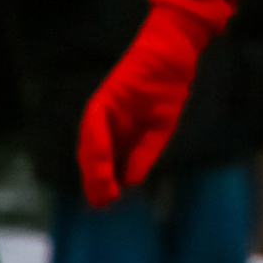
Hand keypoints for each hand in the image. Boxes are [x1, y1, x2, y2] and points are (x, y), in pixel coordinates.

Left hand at [76, 5, 209, 206]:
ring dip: (94, 170)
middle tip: (103, 204)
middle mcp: (103, 124)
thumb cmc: (166, 91)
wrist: (172, 58)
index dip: (105, 183)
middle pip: (93, 159)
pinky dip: (97, 147)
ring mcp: (100, 113)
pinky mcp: (102, 100)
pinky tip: (103, 164)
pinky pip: (94, 127)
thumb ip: (143, 155)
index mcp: (116, 131)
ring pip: (90, 147)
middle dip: (96, 183)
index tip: (109, 203)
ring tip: (101, 191)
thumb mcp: (159, 131)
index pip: (105, 163)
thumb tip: (131, 182)